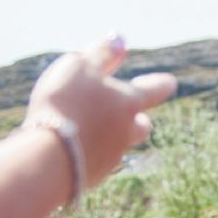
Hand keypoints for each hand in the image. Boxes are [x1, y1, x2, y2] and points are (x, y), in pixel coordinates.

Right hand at [25, 36, 177, 189]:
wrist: (48, 157)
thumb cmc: (66, 103)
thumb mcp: (80, 67)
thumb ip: (101, 54)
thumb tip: (119, 39)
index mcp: (128, 103)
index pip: (154, 90)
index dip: (161, 84)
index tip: (169, 83)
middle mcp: (126, 132)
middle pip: (141, 126)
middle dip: (137, 119)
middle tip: (129, 115)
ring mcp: (110, 158)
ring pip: (117, 145)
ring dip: (109, 137)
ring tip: (89, 130)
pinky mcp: (91, 178)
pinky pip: (94, 162)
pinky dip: (86, 154)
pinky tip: (67, 150)